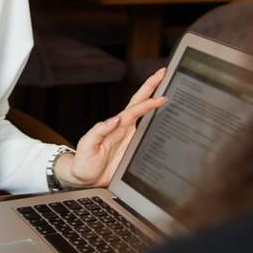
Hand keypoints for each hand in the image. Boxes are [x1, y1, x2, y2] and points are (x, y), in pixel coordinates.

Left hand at [57, 68, 167, 187]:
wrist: (84, 178)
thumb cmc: (83, 162)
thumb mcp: (87, 145)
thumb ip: (99, 131)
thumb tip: (114, 119)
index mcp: (115, 126)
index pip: (134, 109)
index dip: (147, 102)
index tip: (160, 96)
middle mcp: (124, 128)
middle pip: (140, 104)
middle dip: (151, 87)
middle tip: (163, 74)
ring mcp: (129, 137)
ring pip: (146, 116)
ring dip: (155, 101)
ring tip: (168, 89)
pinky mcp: (133, 149)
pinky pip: (147, 133)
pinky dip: (157, 123)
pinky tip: (166, 118)